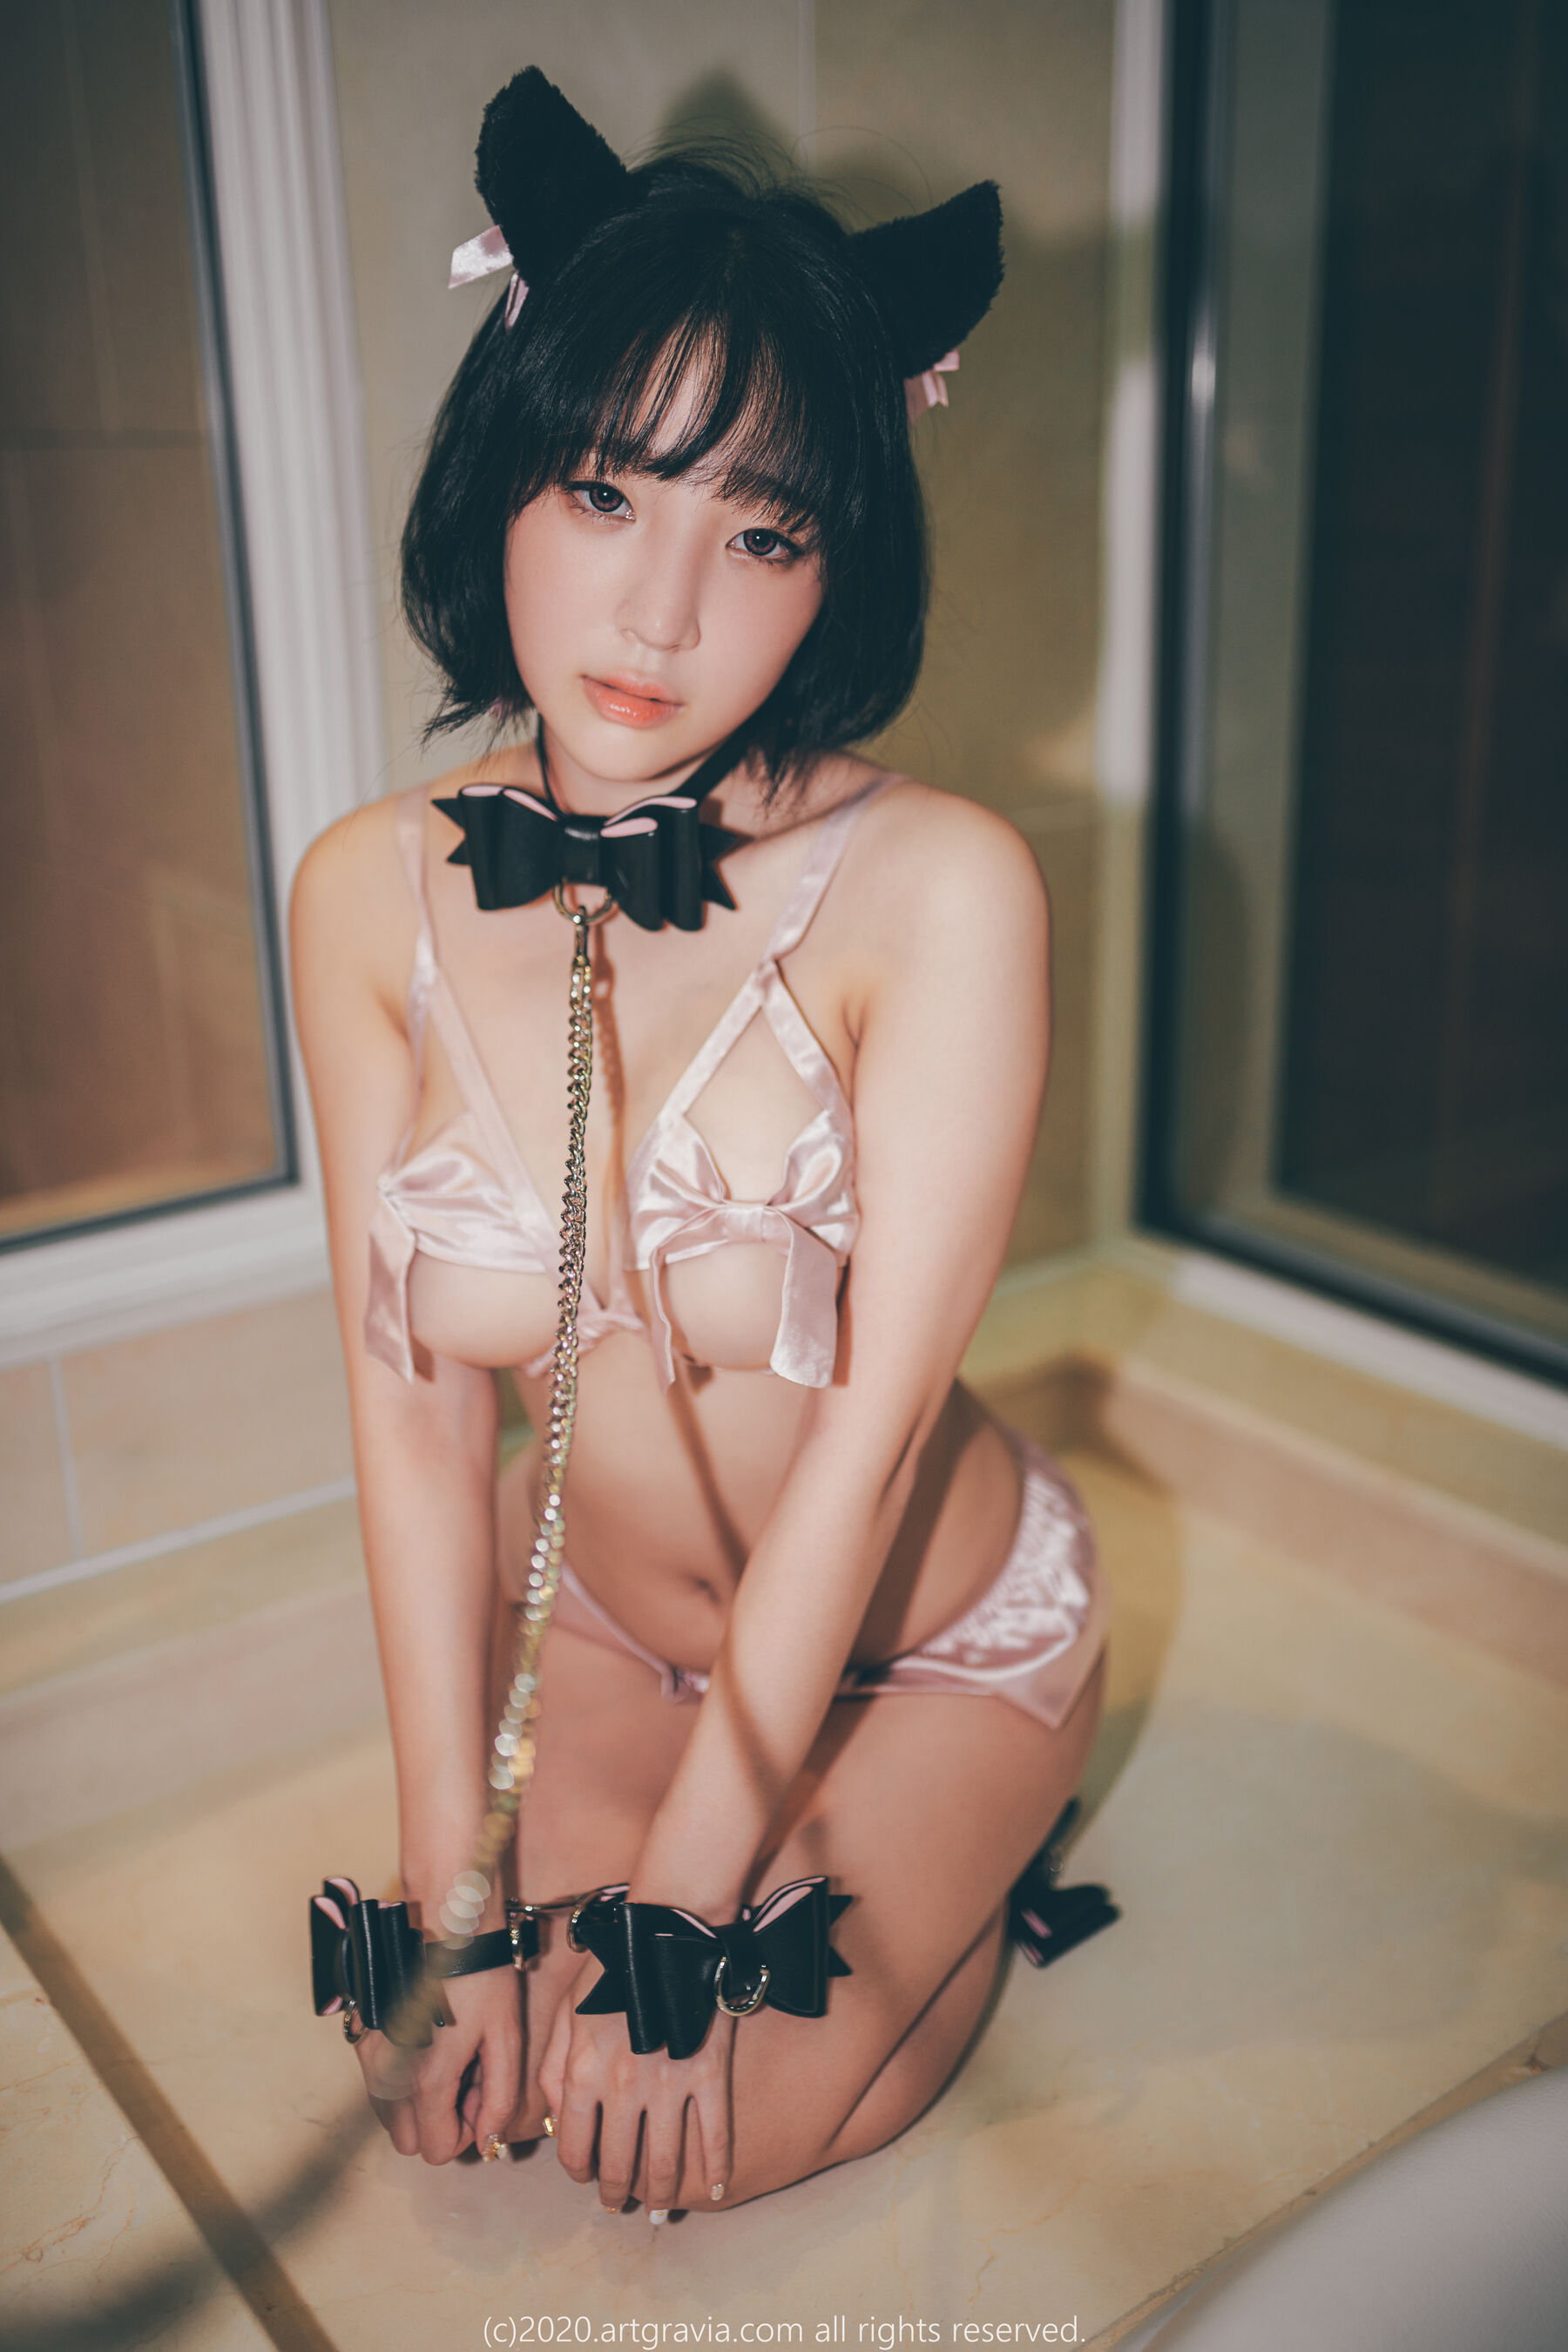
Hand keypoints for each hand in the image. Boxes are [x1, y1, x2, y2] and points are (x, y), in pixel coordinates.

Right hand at [356, 1965, 521, 2163]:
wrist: (446, 1920)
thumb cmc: (482, 1974)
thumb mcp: (506, 2037)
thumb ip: (500, 2100)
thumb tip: (487, 2143)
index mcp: (426, 2080)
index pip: (436, 2150)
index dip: (465, 2131)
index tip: (480, 2093)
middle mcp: (387, 2075)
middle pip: (407, 2141)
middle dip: (439, 2121)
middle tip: (466, 2077)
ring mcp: (368, 2055)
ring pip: (389, 2114)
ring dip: (419, 2102)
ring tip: (449, 2056)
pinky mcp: (360, 2035)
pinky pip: (378, 2083)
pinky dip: (401, 2078)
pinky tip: (428, 2042)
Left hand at [540, 1983, 731, 2210]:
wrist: (670, 1929)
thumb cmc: (613, 1966)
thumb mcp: (567, 2009)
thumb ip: (552, 2065)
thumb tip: (554, 2117)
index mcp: (582, 2071)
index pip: (573, 2146)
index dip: (578, 2170)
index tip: (586, 2177)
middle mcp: (622, 2087)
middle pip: (619, 2164)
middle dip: (617, 2193)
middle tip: (620, 2204)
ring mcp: (669, 2085)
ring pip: (665, 2162)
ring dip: (661, 2195)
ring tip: (659, 2210)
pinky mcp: (709, 2075)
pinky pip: (715, 2134)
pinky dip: (717, 2168)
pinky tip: (718, 2190)